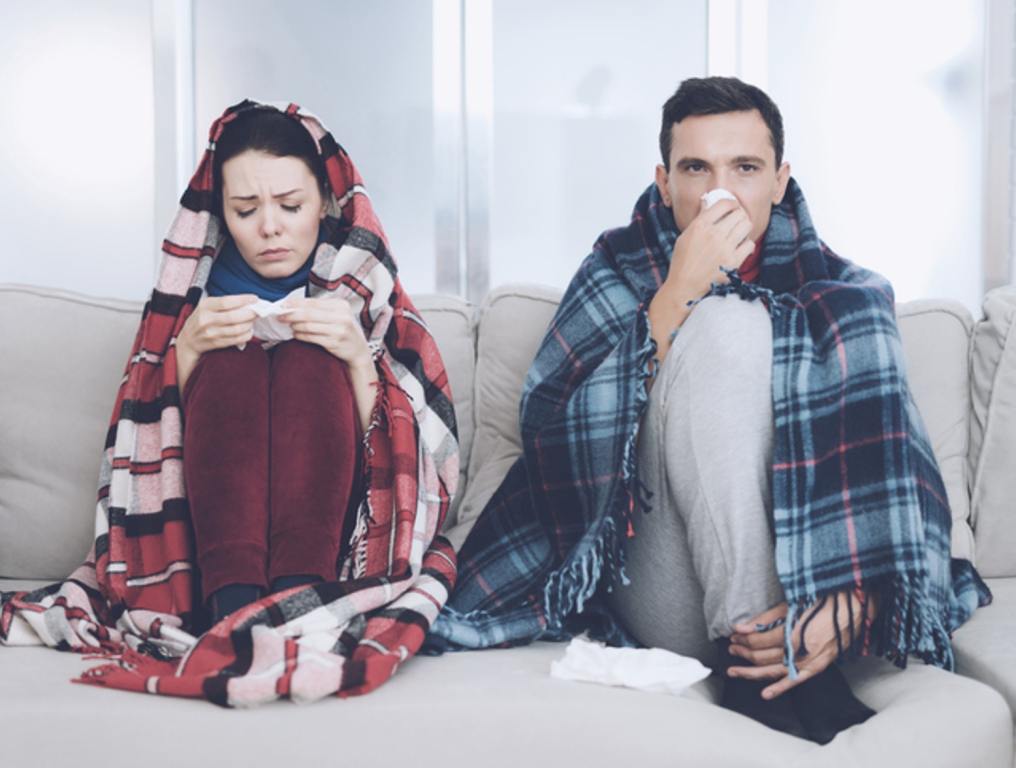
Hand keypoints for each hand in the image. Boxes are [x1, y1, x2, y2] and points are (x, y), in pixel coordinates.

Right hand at [176, 294, 257, 389]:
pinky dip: (247, 335)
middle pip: (234, 316)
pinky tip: (249, 331)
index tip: (255, 298)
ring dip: (249, 324)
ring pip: (237, 329)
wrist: (188, 340)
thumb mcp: (207, 306)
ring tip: (253, 321)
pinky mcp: (216, 343)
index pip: (227, 301)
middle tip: (257, 311)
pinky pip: (236, 339)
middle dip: (250, 313)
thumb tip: (248, 301)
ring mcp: (211, 333)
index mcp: (205, 306)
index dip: (243, 300)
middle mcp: (207, 319)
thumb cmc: (201, 319)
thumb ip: (224, 303)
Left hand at [280, 296, 371, 369]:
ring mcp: (339, 330)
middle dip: (292, 314)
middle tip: (279, 316)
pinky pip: (312, 338)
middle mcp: (342, 316)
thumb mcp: (338, 315)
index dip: (296, 303)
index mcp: (341, 305)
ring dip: (296, 326)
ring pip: (309, 326)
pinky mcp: (334, 343)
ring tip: (289, 326)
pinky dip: (301, 336)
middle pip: (310, 314)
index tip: (283, 305)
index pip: (313, 302)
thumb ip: (320, 309)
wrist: (358, 350)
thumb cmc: (344, 329)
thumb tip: (293, 305)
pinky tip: (296, 335)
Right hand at [647, 197, 753, 363]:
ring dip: (745, 227)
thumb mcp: (685, 236)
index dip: (731, 203)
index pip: (724, 203)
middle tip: (737, 219)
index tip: (732, 207)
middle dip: (739, 214)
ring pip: (746, 226)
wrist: (684, 287)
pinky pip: (749, 245)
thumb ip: (699, 219)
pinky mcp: (733, 262)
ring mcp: (725, 248)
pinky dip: (746, 244)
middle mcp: (713, 235)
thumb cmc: (682, 262)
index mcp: (700, 226)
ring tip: (739, 232)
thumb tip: (707, 201)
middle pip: (739, 213)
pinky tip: (739, 247)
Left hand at [726, 589, 876, 699]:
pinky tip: (765, 694)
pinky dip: (780, 688)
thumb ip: (765, 618)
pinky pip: (795, 680)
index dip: (742, 637)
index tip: (733, 633)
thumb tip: (741, 627)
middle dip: (743, 652)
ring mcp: (809, 661)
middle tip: (731, 646)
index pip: (758, 640)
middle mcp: (799, 649)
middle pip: (762, 656)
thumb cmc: (822, 602)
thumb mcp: (791, 605)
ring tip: (735, 669)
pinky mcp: (818, 667)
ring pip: (773, 670)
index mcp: (791, 631)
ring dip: (751, 671)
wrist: (855, 609)